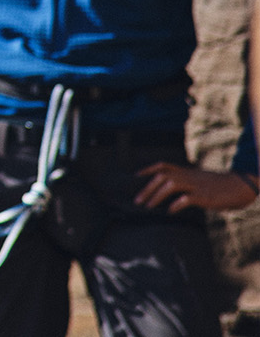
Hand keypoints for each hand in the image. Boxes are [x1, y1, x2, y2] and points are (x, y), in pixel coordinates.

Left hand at [135, 162, 258, 212]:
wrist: (241, 186)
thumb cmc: (219, 186)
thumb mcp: (200, 180)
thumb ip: (186, 183)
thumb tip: (172, 192)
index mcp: (187, 172)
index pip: (163, 166)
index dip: (148, 170)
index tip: (135, 176)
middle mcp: (188, 176)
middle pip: (162, 176)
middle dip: (147, 188)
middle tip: (137, 201)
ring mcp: (196, 185)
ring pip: (170, 184)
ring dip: (156, 196)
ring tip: (148, 207)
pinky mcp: (205, 196)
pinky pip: (187, 198)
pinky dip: (176, 204)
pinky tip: (170, 211)